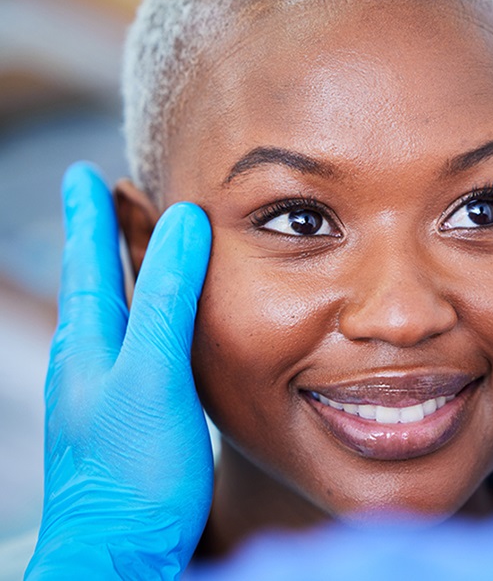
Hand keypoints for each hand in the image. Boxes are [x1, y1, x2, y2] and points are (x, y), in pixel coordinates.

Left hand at [26, 164, 212, 579]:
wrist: (119, 553)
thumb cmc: (133, 470)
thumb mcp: (153, 374)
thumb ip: (165, 299)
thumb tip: (182, 221)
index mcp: (89, 345)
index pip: (89, 263)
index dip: (90, 217)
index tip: (85, 174)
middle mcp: (89, 364)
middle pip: (94, 284)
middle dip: (98, 240)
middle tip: (100, 199)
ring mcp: (103, 394)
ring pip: (111, 317)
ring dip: (117, 277)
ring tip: (125, 252)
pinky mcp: (127, 421)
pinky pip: (133, 349)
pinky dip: (140, 320)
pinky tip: (153, 336)